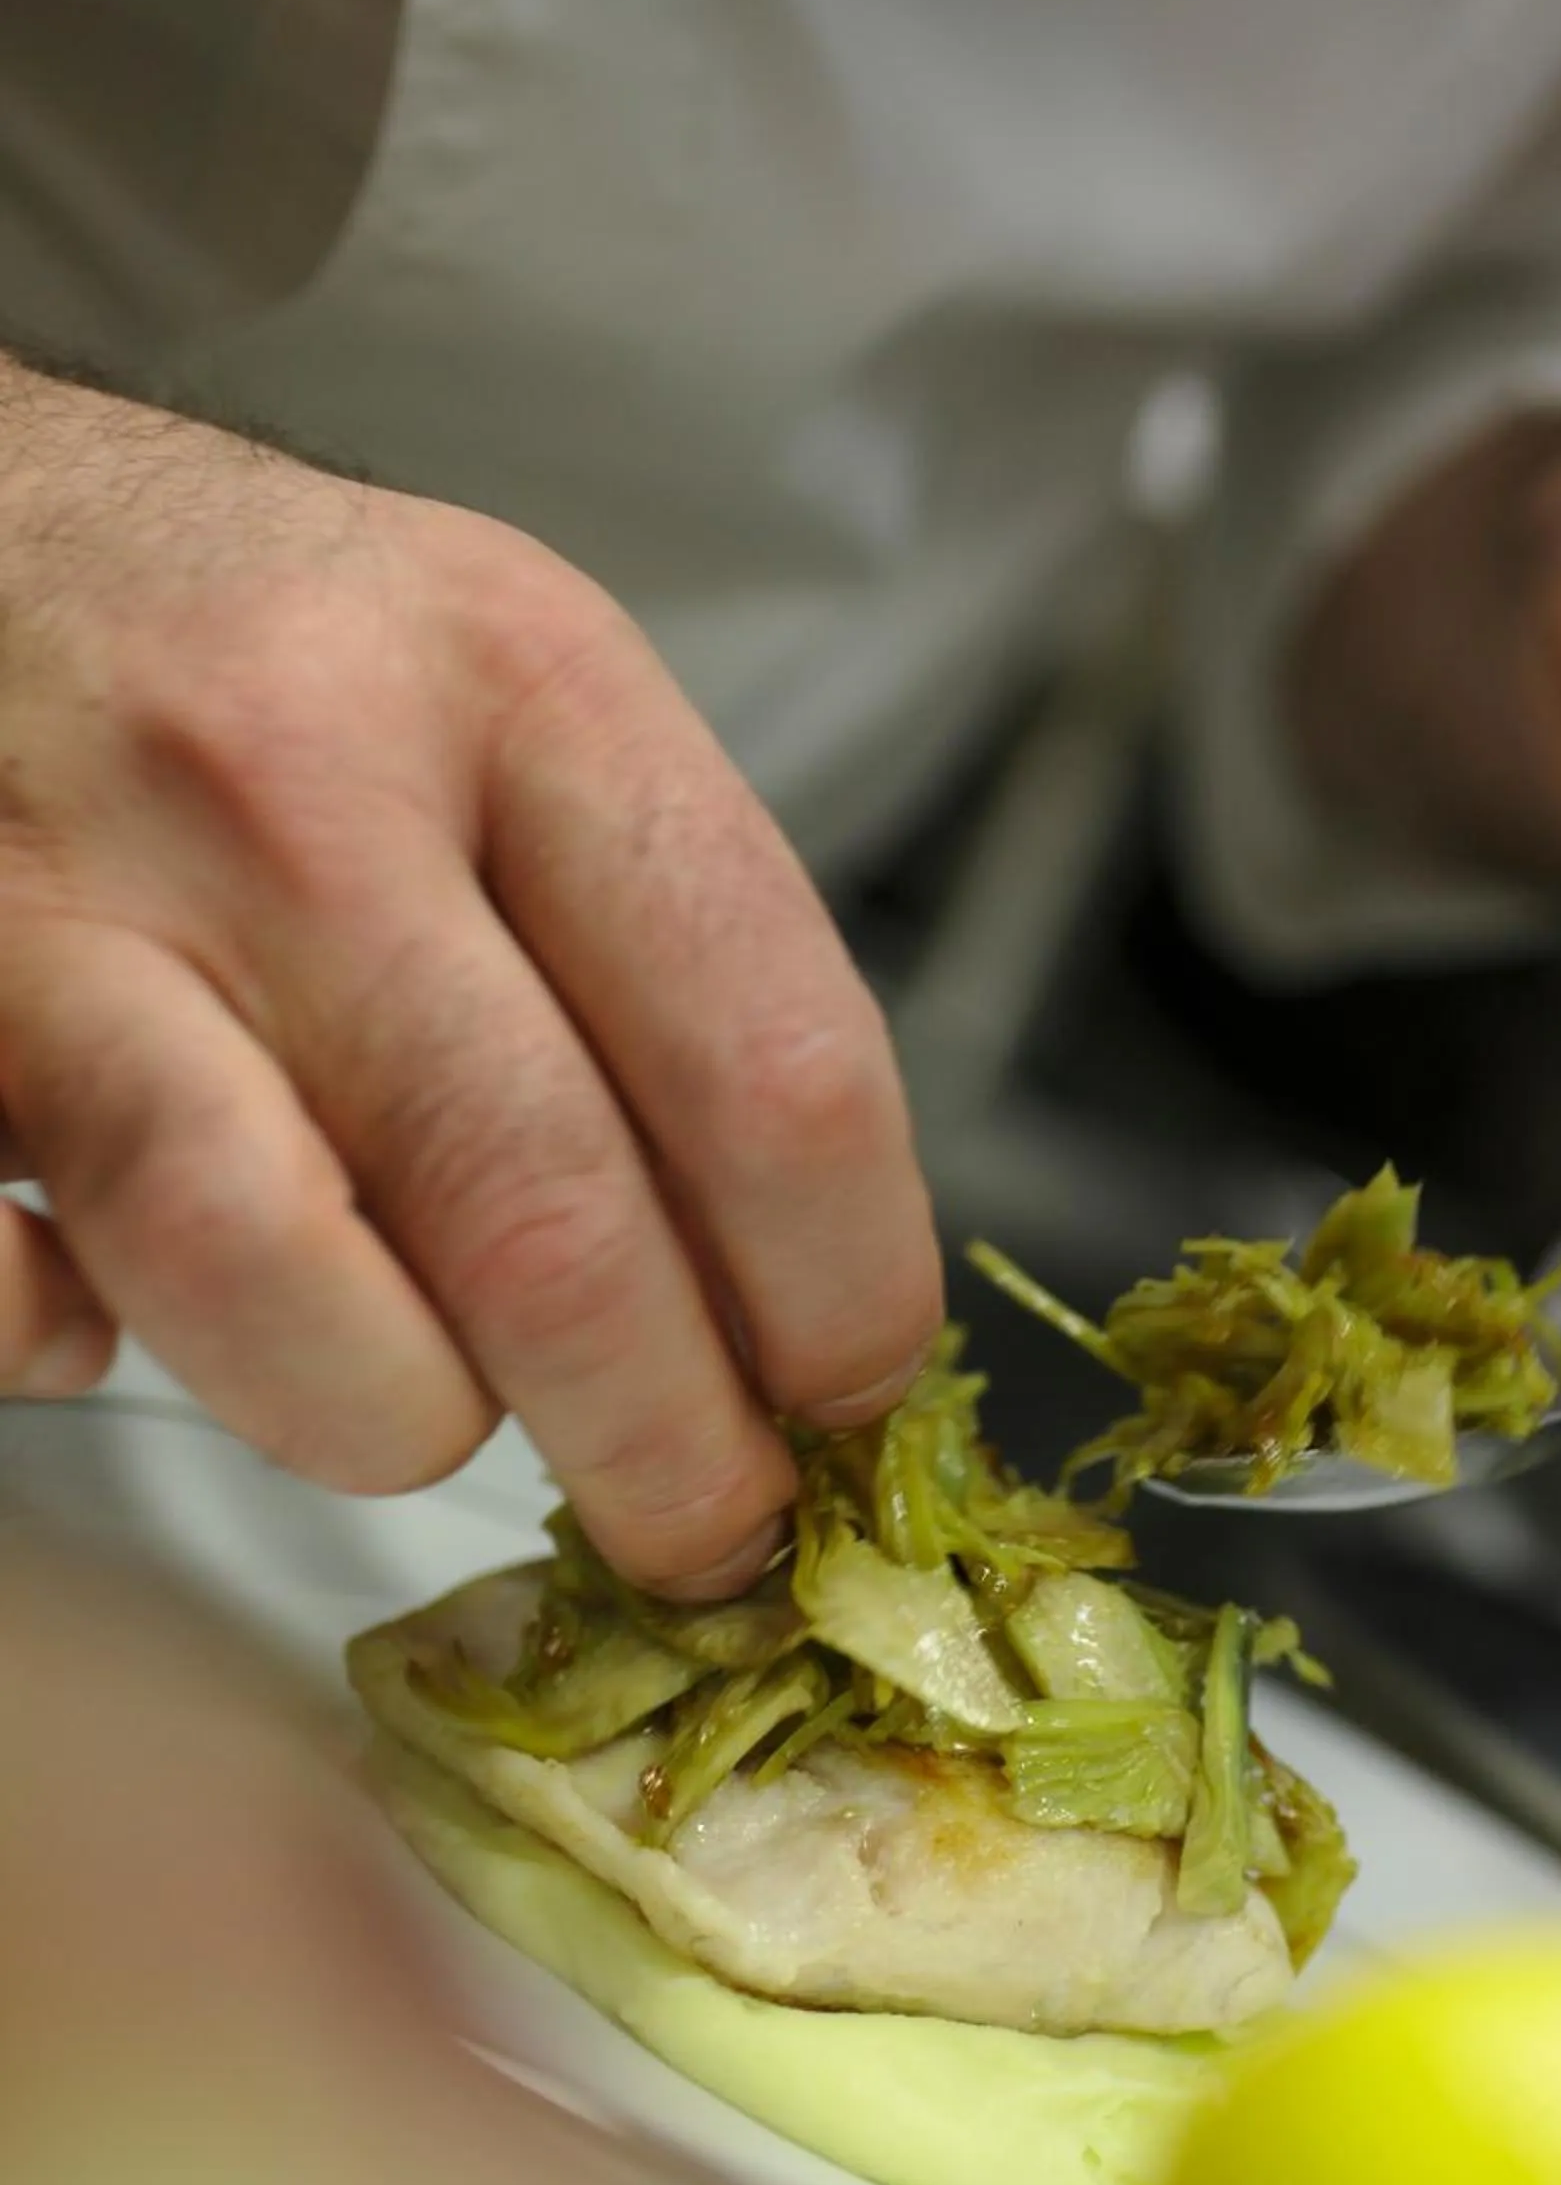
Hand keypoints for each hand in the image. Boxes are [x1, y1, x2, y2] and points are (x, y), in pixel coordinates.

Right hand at [0, 362, 940, 1591]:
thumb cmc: (269, 658)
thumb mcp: (517, 698)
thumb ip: (662, 962)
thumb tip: (799, 1313)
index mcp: (517, 686)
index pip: (770, 1065)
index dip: (846, 1299)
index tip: (853, 1402)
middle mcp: (290, 784)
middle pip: (546, 1222)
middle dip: (668, 1450)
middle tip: (707, 1526)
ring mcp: (58, 908)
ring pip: (278, 1292)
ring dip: (388, 1416)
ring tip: (417, 1394)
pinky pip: (11, 1294)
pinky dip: (73, 1348)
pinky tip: (109, 1301)